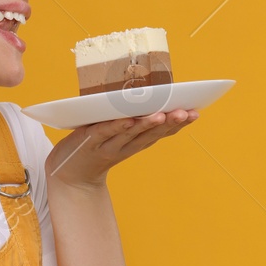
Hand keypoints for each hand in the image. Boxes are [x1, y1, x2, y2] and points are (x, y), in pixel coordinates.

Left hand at [45, 106, 199, 188]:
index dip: (179, 124)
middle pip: (151, 133)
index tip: (196, 113)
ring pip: (131, 134)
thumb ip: (131, 118)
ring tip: (161, 115)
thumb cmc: (94, 148)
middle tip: (185, 112)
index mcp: (136, 142)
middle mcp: (126, 146)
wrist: (69, 174)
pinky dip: (116, 127)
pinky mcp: (89, 142)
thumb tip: (146, 90)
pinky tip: (127, 120)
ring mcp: (108, 145)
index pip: (162, 132)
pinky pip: (105, 133)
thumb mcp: (117, 134)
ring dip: (147, 124)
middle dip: (169, 122)